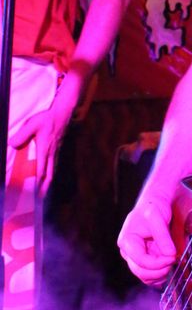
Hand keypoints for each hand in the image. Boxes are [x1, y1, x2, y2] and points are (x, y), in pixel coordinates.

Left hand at [9, 73, 81, 195]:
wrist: (63, 111)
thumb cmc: (47, 118)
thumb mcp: (32, 124)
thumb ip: (21, 135)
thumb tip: (11, 145)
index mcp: (44, 149)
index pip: (41, 170)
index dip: (38, 182)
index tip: (34, 193)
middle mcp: (51, 152)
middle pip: (50, 174)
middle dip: (45, 187)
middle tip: (40, 198)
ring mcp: (56, 150)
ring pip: (53, 169)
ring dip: (48, 181)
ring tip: (44, 191)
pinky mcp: (57, 147)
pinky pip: (54, 163)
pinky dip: (51, 172)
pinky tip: (49, 173)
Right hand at [118, 196, 175, 286]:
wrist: (157, 204)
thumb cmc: (154, 207)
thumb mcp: (157, 217)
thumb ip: (163, 237)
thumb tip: (170, 255)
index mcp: (127, 241)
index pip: (141, 261)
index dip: (157, 263)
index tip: (173, 257)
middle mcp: (128, 251)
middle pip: (141, 272)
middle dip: (159, 271)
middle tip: (174, 262)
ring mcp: (135, 257)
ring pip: (145, 276)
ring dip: (160, 274)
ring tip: (173, 263)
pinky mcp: (143, 260)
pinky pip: (149, 276)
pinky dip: (159, 276)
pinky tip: (168, 267)